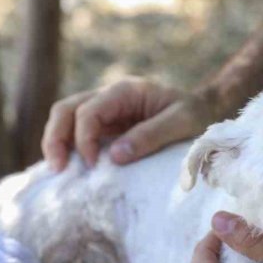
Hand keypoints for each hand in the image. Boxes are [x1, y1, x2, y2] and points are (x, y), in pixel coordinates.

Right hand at [41, 77, 215, 169]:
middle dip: (56, 138)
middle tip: (59, 170)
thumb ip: (150, 135)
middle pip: (66, 110)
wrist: (206, 111)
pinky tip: (69, 169)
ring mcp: (105, 112)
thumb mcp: (182, 122)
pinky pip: (78, 134)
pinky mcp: (107, 128)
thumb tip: (115, 156)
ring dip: (57, 143)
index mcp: (125, 91)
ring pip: (65, 120)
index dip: (84, 139)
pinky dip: (69, 149)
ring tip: (59, 172)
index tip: (94, 165)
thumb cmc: (197, 114)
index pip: (89, 111)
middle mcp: (109, 97)